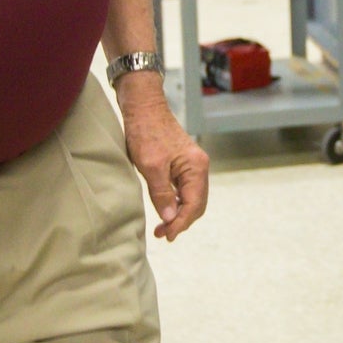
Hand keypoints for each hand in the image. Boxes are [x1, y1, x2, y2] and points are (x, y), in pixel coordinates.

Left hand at [117, 78, 207, 239]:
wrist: (143, 107)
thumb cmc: (146, 132)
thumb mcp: (150, 166)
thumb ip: (162, 194)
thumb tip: (170, 218)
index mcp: (196, 167)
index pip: (194, 205)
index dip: (180, 223)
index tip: (166, 235)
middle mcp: (199, 166)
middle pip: (197, 204)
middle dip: (181, 221)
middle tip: (162, 234)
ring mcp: (192, 165)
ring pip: (191, 198)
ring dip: (179, 213)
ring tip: (162, 225)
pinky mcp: (183, 163)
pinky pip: (185, 189)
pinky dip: (177, 202)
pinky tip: (165, 208)